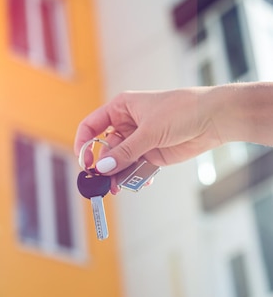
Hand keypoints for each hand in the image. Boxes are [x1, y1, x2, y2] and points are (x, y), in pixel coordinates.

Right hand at [74, 87, 224, 178]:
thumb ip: (125, 152)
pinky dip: (135, 178)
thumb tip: (103, 168)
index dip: (84, 144)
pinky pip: (136, 169)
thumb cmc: (182, 110)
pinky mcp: (151, 154)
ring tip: (120, 188)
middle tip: (104, 183)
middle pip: (105, 150)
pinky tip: (141, 183)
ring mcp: (139, 141)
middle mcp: (127, 124)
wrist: (213, 118)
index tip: (85, 163)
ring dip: (119, 176)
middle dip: (105, 167)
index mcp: (121, 108)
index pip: (91, 126)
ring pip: (120, 162)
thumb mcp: (149, 131)